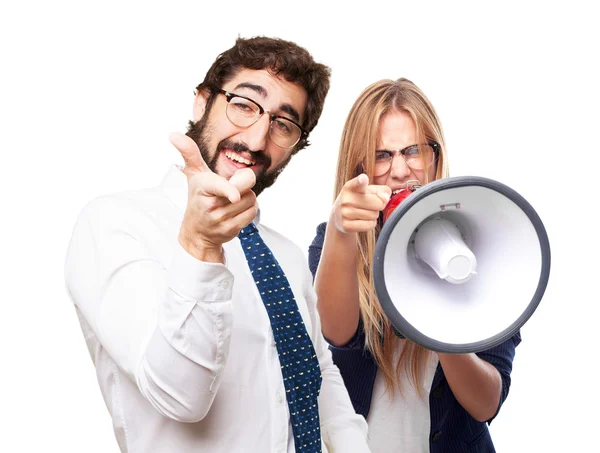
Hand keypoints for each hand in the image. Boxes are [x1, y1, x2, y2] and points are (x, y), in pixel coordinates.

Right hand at [169, 132, 257, 261]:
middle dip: (243, 185)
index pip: (218, 186)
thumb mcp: (193, 174)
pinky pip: (252, 213)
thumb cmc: (198, 197)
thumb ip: (189, 152)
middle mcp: (210, 205)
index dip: (228, 190)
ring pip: (251, 200)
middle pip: (245, 189)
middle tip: (232, 186)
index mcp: (202, 187)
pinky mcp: (230, 229)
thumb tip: (173, 134)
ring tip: (231, 200)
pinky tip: (236, 210)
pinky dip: (249, 210)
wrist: (197, 230)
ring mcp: (220, 219)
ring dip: (246, 198)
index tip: (234, 196)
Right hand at [331, 174, 390, 233]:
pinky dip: (370, 224)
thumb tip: (385, 199)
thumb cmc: (358, 200)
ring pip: (374, 215)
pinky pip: (370, 225)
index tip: (363, 179)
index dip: (362, 181)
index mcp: (350, 187)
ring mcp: (345, 213)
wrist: (338, 217)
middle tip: (370, 205)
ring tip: (364, 212)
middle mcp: (346, 199)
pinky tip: (362, 221)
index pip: (358, 183)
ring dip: (373, 215)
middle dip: (378, 205)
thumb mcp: (369, 191)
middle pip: (378, 203)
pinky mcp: (346, 225)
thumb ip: (382, 190)